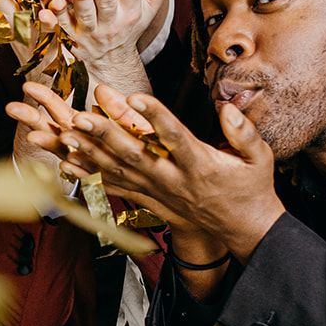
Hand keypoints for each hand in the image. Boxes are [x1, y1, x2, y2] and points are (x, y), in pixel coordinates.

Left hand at [34, 81, 285, 260]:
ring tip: (66, 132)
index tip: (135, 97)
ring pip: (119, 170)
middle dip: (106, 134)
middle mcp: (173, 179)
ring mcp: (157, 191)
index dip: (154, 117)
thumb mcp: (259, 158)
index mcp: (200, 165)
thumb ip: (244, 133)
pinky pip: (114, 187)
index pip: (174, 137)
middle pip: (135, 154)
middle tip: (81, 115)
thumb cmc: (251, 188)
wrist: (241, 228)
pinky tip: (66, 163)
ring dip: (90, 151)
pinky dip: (90, 175)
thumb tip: (227, 108)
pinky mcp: (148, 198)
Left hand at [49, 0, 183, 91]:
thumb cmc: (130, 22)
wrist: (111, 59)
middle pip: (108, 2)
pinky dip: (53, 20)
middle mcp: (111, 20)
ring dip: (81, 0)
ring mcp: (90, 31)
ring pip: (85, 15)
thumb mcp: (151, 3)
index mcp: (132, 8)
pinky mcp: (70, 37)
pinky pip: (60, 29)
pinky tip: (47, 8)